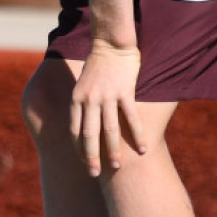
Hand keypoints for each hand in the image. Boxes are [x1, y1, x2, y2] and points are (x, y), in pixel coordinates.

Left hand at [69, 43, 145, 176]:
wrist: (111, 42)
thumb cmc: (97, 64)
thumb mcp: (82, 84)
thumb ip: (83, 103)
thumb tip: (84, 123)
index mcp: (76, 99)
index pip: (74, 131)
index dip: (78, 150)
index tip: (83, 164)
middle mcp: (89, 99)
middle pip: (89, 135)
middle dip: (91, 157)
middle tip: (95, 174)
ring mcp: (107, 96)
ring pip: (109, 130)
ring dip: (113, 150)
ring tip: (117, 167)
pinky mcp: (124, 91)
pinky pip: (131, 118)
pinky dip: (136, 135)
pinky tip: (142, 149)